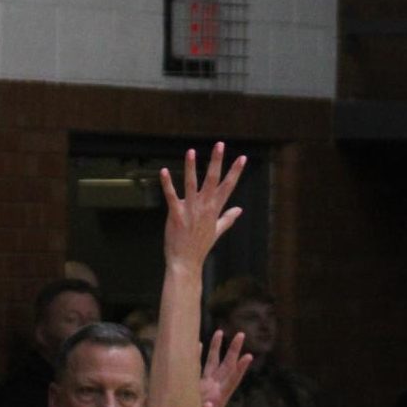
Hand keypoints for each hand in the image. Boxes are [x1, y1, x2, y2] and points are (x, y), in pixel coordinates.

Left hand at [160, 144, 245, 270]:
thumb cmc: (200, 246)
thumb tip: (240, 209)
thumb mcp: (217, 231)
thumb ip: (228, 218)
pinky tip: (164, 170)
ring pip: (191, 184)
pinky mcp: (176, 214)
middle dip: (216, 161)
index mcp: (214, 209)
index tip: (242, 157)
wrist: (186, 262)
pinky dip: (167, 183)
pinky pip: (171, 195)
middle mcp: (204, 207)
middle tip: (220, 144)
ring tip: (191, 151)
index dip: (235, 171)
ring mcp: (190, 210)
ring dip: (190, 167)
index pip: (228, 186)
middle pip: (212, 180)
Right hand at [199, 330, 252, 406]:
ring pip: (212, 364)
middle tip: (242, 334)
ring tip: (220, 332)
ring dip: (216, 349)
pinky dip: (197, 355)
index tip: (249, 356)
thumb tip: (209, 404)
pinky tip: (198, 344)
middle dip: (233, 351)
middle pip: (226, 367)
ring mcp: (204, 388)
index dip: (240, 369)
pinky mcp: (193, 389)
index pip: (232, 381)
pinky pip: (196, 368)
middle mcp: (214, 390)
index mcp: (218, 399)